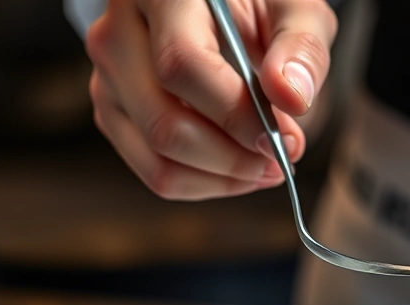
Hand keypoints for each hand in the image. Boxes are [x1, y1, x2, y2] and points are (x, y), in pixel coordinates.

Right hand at [84, 0, 336, 198]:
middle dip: (233, 158)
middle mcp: (117, 34)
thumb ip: (301, 46)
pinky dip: (205, 182)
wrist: (224, 9)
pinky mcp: (114, 113)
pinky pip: (155, 170)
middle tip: (282, 158)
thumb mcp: (294, 7)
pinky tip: (241, 166)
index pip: (183, 65)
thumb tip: (292, 98)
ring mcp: (108, 79)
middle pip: (164, 124)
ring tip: (267, 165)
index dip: (235, 114)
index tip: (282, 139)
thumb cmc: (261, 3)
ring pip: (157, 159)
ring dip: (222, 179)